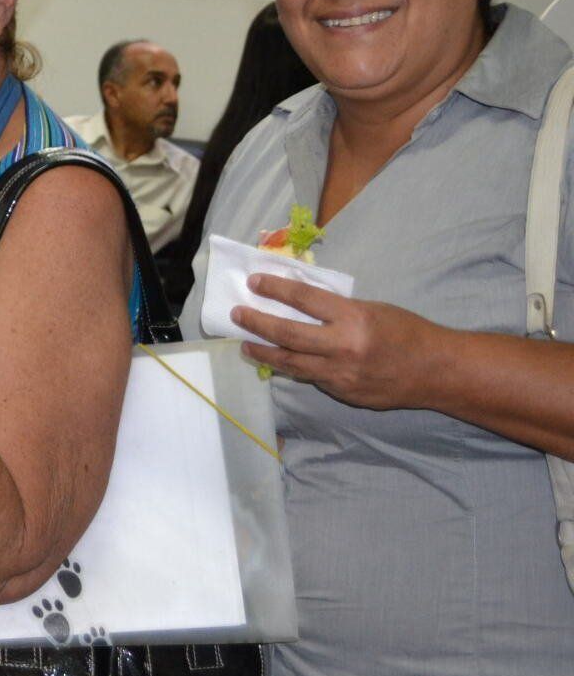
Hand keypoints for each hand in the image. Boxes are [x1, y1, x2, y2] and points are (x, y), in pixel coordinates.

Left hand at [234, 274, 447, 410]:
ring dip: (264, 352)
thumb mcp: (371, 309)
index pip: (303, 298)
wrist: (437, 371)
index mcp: (353, 318)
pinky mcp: (343, 394)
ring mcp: (341, 374)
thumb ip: (335, 309)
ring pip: (291, 363)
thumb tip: (298, 303)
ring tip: (245, 344)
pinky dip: (292, 368)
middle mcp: (343, 347)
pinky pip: (311, 378)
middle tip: (238, 314)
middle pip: (287, 334)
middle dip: (257, 323)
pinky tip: (279, 362)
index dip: (275, 288)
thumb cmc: (406, 332)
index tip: (254, 282)